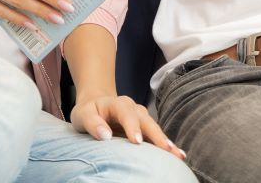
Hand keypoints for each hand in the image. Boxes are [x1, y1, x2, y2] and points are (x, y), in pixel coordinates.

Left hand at [71, 92, 186, 160]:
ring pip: (155, 129)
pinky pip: (156, 136)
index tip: (137, 141)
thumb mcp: (82, 115)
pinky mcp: (145, 128)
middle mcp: (133, 109)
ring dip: (166, 142)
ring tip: (178, 155)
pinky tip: (177, 156)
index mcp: (117, 104)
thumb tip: (105, 135)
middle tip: (167, 148)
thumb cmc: (89, 112)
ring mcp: (142, 118)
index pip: (126, 114)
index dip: (132, 127)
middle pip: (147, 120)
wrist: (97, 105)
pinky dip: (166, 145)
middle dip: (157, 135)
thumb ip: (92, 123)